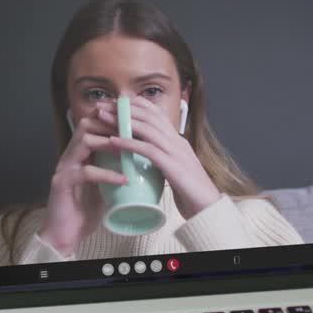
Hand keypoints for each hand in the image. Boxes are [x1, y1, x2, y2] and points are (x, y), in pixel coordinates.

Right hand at [40, 106, 124, 256]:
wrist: (64, 234)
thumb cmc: (85, 209)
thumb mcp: (103, 184)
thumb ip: (114, 169)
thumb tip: (142, 159)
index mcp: (79, 154)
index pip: (93, 124)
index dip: (112, 119)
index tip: (134, 124)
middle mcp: (69, 156)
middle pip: (86, 125)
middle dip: (110, 126)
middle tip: (131, 134)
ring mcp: (64, 168)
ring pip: (84, 141)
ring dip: (108, 144)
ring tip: (128, 152)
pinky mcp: (62, 184)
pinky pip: (85, 172)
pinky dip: (107, 174)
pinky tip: (123, 180)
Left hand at [102, 97, 221, 218]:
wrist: (209, 209)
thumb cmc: (190, 192)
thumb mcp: (174, 169)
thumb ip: (161, 159)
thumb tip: (142, 156)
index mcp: (177, 141)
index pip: (156, 114)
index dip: (135, 105)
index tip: (115, 103)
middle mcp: (177, 142)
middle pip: (149, 116)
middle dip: (125, 108)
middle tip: (103, 106)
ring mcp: (177, 153)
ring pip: (148, 129)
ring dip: (123, 121)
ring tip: (104, 118)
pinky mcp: (174, 167)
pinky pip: (148, 150)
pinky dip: (129, 143)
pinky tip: (114, 141)